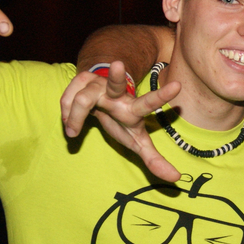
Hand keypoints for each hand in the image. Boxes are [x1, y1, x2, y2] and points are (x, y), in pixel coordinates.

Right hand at [60, 60, 181, 181]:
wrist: (103, 98)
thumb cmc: (122, 121)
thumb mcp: (137, 141)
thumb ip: (154, 159)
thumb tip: (176, 178)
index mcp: (134, 109)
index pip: (149, 103)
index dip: (162, 96)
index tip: (178, 85)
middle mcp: (119, 94)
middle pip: (116, 85)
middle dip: (117, 76)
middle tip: (119, 64)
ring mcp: (100, 83)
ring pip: (83, 99)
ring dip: (74, 116)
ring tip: (73, 130)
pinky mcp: (83, 78)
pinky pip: (68, 97)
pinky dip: (65, 111)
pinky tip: (69, 118)